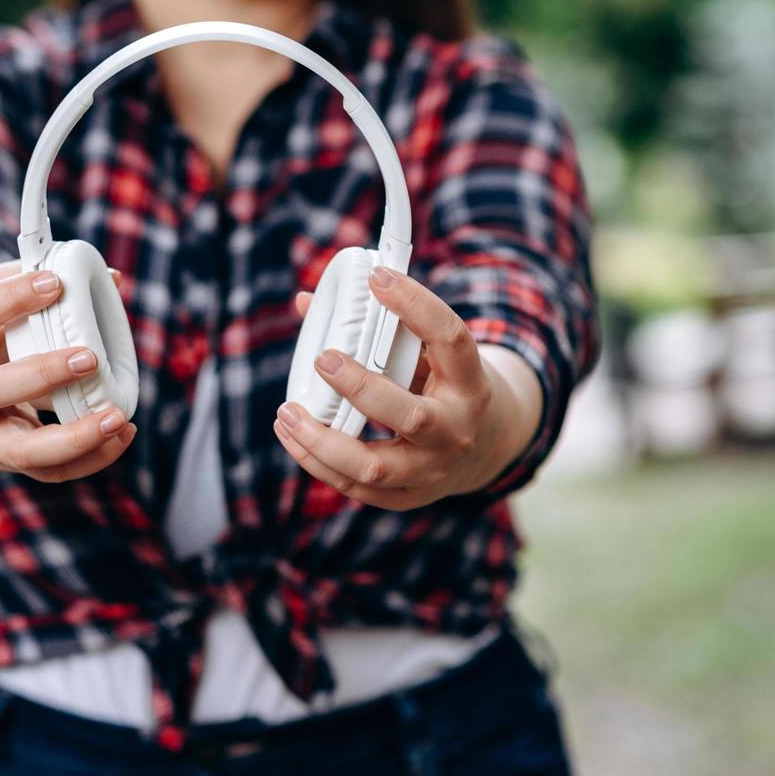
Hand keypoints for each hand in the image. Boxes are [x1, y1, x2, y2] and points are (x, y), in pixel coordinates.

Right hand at [0, 263, 133, 481]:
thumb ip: (41, 283)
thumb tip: (115, 278)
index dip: (10, 298)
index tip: (55, 282)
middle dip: (42, 375)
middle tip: (89, 358)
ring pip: (22, 450)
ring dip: (74, 437)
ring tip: (118, 417)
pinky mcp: (10, 460)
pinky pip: (51, 471)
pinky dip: (91, 458)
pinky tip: (123, 434)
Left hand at [274, 268, 542, 509]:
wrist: (487, 445)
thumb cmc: (446, 384)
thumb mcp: (431, 351)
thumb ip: (379, 328)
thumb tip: (305, 301)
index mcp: (470, 382)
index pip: (451, 339)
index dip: (416, 305)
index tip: (376, 278)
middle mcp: (455, 429)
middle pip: (412, 416)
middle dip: (362, 388)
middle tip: (323, 358)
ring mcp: (433, 469)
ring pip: (374, 467)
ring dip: (323, 441)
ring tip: (287, 412)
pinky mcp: (410, 497)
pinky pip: (357, 489)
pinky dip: (318, 464)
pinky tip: (292, 436)